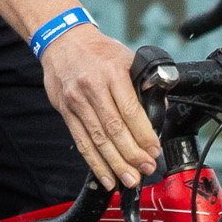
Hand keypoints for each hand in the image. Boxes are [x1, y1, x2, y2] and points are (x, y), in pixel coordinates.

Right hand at [42, 23, 155, 188]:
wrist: (63, 41)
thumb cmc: (99, 51)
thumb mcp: (127, 58)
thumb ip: (143, 83)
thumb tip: (158, 110)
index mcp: (112, 74)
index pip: (129, 111)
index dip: (143, 134)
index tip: (154, 150)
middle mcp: (92, 89)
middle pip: (113, 129)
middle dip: (132, 154)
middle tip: (146, 169)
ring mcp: (76, 102)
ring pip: (97, 139)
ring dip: (114, 164)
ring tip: (129, 180)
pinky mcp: (66, 112)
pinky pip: (81, 142)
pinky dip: (94, 162)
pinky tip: (106, 176)